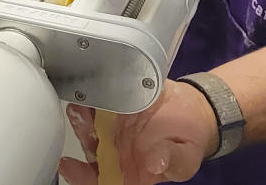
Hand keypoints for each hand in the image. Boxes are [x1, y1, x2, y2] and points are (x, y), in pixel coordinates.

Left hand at [59, 81, 217, 183]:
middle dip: (81, 135)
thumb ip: (172, 161)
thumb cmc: (189, 143)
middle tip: (78, 121)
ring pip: (91, 124)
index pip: (99, 178)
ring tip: (80, 106)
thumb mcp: (186, 159)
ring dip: (83, 116)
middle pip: (90, 148)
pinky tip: (91, 89)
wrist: (196, 113)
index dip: (82, 175)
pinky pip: (102, 101)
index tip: (69, 166)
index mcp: (130, 170)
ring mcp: (115, 127)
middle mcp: (117, 151)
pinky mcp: (118, 104)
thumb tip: (156, 163)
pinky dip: (94, 96)